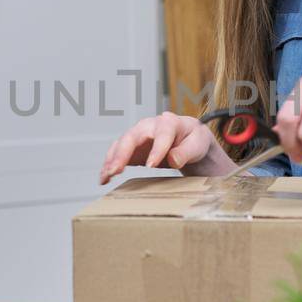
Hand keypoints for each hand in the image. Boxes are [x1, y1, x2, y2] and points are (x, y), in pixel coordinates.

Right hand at [98, 111, 233, 183]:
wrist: (189, 141)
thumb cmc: (194, 140)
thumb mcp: (198, 144)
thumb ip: (186, 151)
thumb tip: (173, 159)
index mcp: (169, 123)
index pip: (162, 134)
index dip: (156, 149)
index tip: (151, 166)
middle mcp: (150, 126)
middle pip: (133, 136)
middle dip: (123, 153)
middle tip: (116, 170)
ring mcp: (139, 137)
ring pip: (120, 144)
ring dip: (111, 160)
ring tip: (106, 176)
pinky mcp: (132, 148)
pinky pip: (116, 154)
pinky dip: (109, 165)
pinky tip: (104, 178)